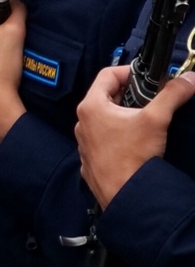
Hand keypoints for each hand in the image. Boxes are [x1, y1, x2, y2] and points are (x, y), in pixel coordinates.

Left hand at [75, 63, 194, 207]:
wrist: (126, 195)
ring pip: (107, 119)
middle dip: (132, 94)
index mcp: (91, 106)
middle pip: (107, 97)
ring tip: (148, 121)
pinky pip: (106, 138)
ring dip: (127, 115)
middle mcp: (83, 122)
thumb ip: (172, 95)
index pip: (107, 75)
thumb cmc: (133, 155)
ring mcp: (85, 142)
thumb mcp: (156, 119)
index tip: (149, 78)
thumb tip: (189, 78)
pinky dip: (121, 135)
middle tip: (154, 99)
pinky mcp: (92, 159)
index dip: (130, 71)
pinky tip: (137, 143)